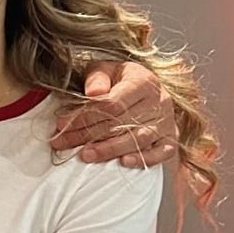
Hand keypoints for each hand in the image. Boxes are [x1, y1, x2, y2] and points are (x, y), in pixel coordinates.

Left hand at [50, 59, 177, 166]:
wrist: (144, 87)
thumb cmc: (119, 79)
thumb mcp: (105, 69)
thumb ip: (96, 77)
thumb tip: (93, 93)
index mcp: (142, 81)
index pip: (112, 103)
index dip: (85, 115)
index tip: (62, 123)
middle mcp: (159, 101)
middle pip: (121, 123)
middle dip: (88, 134)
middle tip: (64, 142)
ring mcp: (167, 122)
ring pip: (139, 139)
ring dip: (110, 149)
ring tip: (86, 155)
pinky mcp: (171, 139)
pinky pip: (161, 153)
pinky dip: (143, 159)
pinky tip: (123, 162)